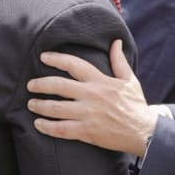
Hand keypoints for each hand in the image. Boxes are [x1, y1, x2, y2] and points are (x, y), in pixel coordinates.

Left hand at [27, 39, 156, 155]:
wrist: (144, 132)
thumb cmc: (135, 105)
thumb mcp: (129, 80)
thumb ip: (119, 61)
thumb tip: (115, 42)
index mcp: (100, 80)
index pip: (73, 64)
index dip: (56, 59)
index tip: (43, 57)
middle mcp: (91, 95)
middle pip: (58, 86)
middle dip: (40, 84)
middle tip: (30, 85)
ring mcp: (88, 114)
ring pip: (56, 108)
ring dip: (40, 105)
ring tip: (31, 104)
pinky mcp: (87, 131)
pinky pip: (61, 129)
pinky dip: (47, 127)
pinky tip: (38, 124)